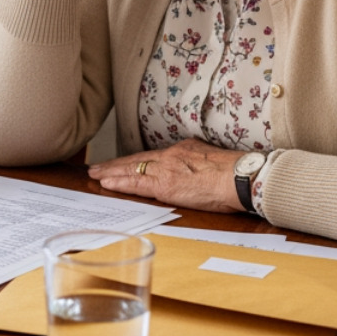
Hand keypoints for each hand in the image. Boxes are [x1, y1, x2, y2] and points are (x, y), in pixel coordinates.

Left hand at [87, 138, 243, 213]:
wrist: (240, 177)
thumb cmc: (234, 173)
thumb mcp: (211, 160)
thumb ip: (196, 163)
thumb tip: (192, 170)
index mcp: (182, 150)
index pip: (151, 156)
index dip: (134, 161)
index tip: (121, 163)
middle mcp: (170, 156)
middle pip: (137, 160)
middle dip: (116, 164)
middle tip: (97, 167)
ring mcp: (166, 170)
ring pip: (132, 169)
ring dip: (111, 173)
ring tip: (95, 174)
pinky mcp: (165, 185)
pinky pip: (136, 183)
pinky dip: (120, 183)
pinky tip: (107, 183)